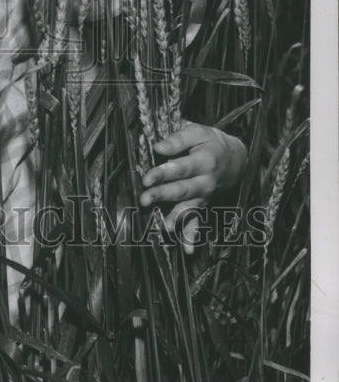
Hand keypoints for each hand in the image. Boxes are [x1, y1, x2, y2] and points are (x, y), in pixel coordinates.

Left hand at [139, 122, 247, 253]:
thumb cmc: (210, 141)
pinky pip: (199, 221)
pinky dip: (193, 236)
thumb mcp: (197, 131)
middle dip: (163, 195)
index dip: (163, 173)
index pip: (180, 168)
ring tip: (164, 227)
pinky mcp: (204, 204)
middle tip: (144, 199)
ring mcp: (206, 196)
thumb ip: (177, 139)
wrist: (236, 157)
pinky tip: (187, 250)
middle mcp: (206, 181)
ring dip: (176, 218)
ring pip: (190, 208)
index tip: (146, 178)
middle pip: (183, 189)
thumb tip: (158, 147)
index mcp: (204, 160)